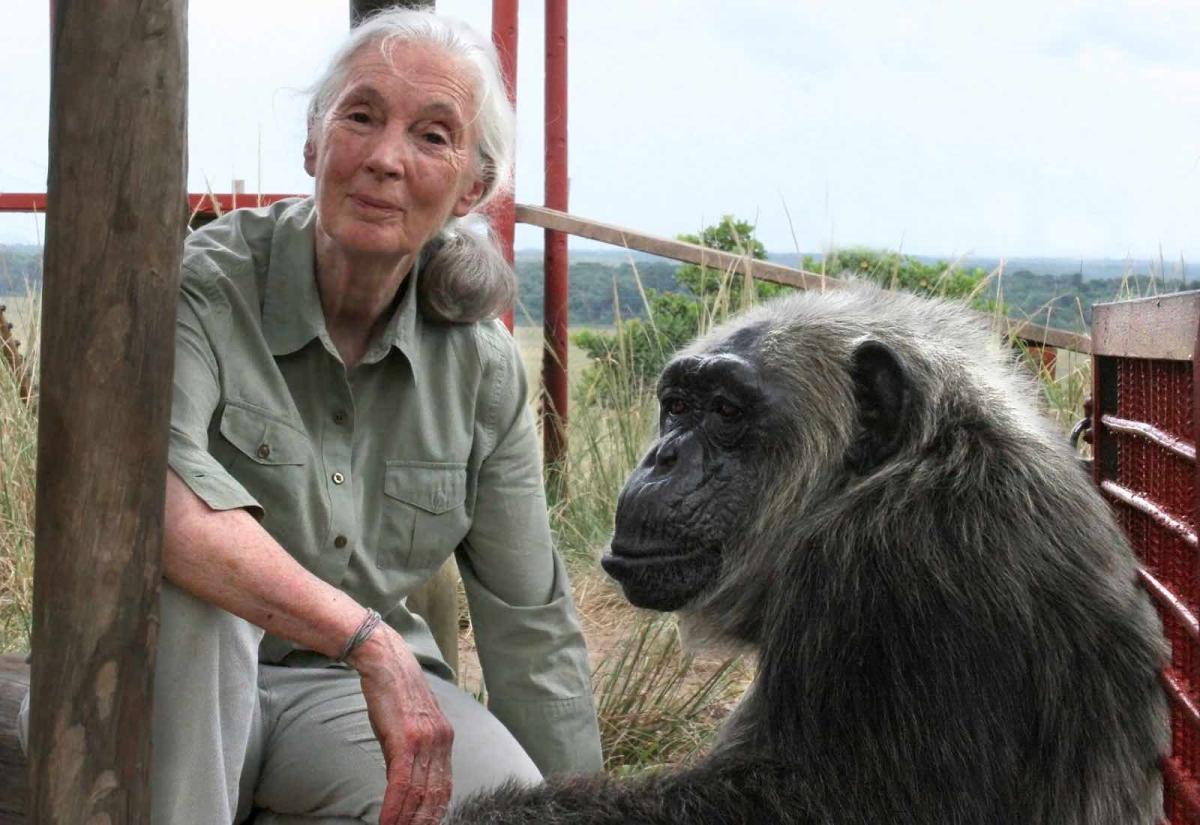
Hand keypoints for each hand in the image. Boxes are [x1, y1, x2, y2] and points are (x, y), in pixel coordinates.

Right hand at [349, 624, 454, 823]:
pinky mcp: (407, 738)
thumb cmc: (393, 693)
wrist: (385, 661)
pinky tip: (388, 821)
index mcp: (444, 739)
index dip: (435, 812)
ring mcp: (426, 740)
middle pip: (436, 794)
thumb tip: (404, 782)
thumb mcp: (409, 726)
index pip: (444, 785)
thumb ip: (412, 753)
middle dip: (424, 821)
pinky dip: (395, 806)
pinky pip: (403, 782)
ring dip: (407, 820)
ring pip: (420, 793)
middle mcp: (441, 741)